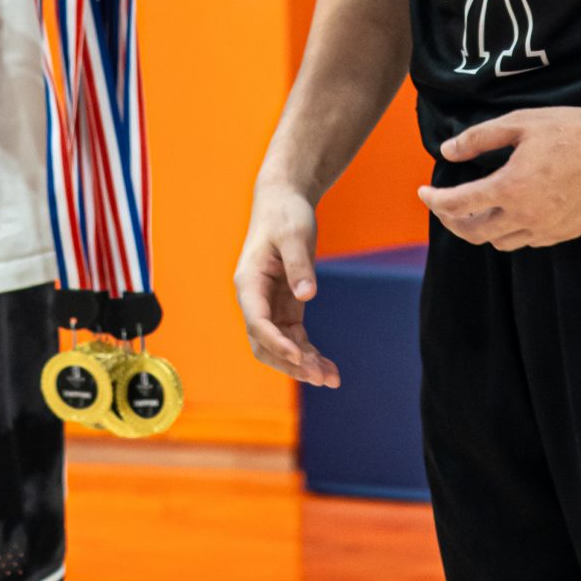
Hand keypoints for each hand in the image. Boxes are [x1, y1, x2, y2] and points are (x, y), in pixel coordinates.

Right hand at [234, 186, 338, 386]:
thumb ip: (299, 264)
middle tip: (319, 376)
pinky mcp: (286, 307)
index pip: (257, 321)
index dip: (276, 342)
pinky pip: (296, 339)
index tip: (300, 355)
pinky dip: (310, 354)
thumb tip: (306, 296)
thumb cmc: (285, 214)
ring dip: (303, 365)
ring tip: (331, 379)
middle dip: (291, 363)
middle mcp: (255, 300)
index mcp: (249, 282)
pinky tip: (329, 368)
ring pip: (282, 347)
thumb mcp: (294, 234)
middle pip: (265, 344)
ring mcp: (271, 306)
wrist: (284, 201)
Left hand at [421, 105, 580, 249]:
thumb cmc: (569, 128)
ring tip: (477, 207)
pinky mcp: (567, 232)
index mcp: (510, 188)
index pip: (458, 204)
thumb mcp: (517, 124)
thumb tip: (447, 151)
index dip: (434, 200)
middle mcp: (527, 216)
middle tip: (444, 205)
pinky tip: (513, 210)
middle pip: (474, 233)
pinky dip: (512, 230)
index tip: (423, 192)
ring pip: (501, 242)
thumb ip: (478, 139)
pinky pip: (529, 241)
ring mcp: (548, 228)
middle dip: (453, 221)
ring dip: (482, 228)